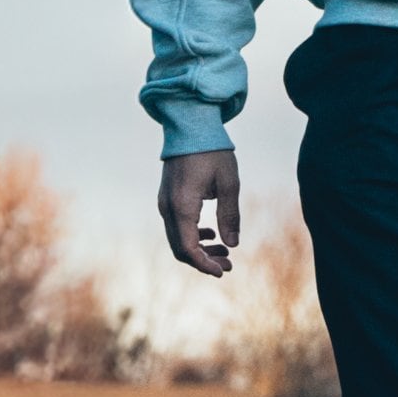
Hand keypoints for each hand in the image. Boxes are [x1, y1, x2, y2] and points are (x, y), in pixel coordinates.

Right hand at [159, 148, 242, 276]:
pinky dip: (192, 236)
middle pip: (180, 248)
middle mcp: (168, 208)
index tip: (224, 271)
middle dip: (204, 261)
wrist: (189, 126)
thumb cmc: (212, 152)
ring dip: (199, 250)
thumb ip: (229, 215)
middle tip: (229, 265)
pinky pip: (175, 227)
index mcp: (182, 206)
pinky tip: (211, 234)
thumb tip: (232, 245)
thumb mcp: (229, 183)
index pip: (189, 248)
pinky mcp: (167, 199)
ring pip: (177, 239)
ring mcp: (164, 203)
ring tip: (225, 251)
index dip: (205, 264)